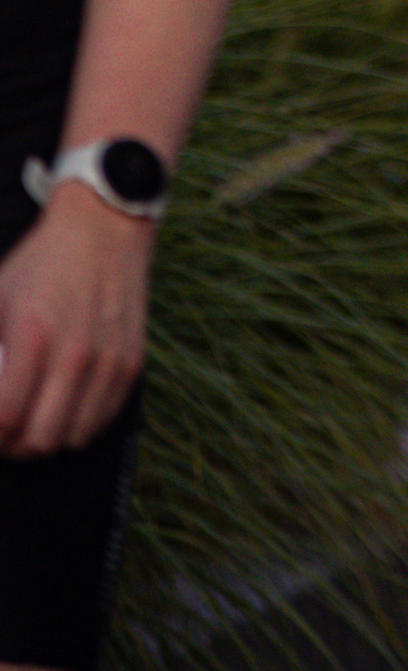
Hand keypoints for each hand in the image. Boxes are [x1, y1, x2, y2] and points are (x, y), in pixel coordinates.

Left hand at [0, 185, 151, 454]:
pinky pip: (102, 419)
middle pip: (39, 441)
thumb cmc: (43, 262)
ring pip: (73, 438)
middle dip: (14, 445)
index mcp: (34, 337)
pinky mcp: (132, 362)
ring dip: (48, 438)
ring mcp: (109, 360)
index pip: (5, 419)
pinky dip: (80, 424)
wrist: (105, 225)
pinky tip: (66, 405)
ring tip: (35, 421)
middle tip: (6, 430)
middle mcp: (75, 354)